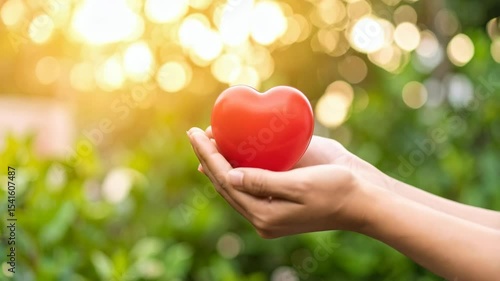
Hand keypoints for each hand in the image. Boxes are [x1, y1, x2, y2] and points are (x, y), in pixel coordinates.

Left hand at [187, 127, 374, 237]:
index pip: (227, 182)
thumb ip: (264, 182)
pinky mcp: (280, 197)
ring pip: (235, 185)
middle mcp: (263, 214)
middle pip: (225, 184)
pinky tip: (230, 152)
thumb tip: (229, 176)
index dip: (208, 156)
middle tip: (194, 133)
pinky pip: (251, 181)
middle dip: (208, 158)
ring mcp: (271, 207)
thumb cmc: (338, 191)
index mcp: (265, 215)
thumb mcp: (301, 186)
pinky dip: (237, 165)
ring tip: (206, 140)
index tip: (195, 133)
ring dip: (219, 162)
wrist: (364, 200)